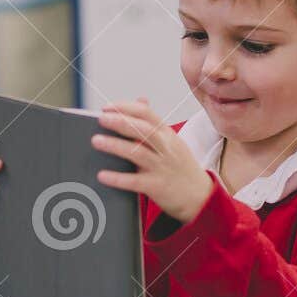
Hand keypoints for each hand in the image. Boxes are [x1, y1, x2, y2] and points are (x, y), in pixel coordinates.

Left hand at [91, 100, 213, 223]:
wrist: (200, 196)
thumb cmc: (180, 166)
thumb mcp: (172, 141)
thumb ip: (154, 123)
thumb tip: (140, 100)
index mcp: (167, 134)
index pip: (146, 114)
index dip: (126, 108)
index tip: (107, 107)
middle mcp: (166, 148)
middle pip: (142, 130)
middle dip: (120, 122)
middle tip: (101, 119)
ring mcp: (162, 167)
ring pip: (138, 153)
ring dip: (115, 145)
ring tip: (96, 141)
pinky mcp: (158, 187)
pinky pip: (135, 181)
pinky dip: (118, 178)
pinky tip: (102, 175)